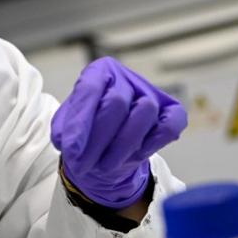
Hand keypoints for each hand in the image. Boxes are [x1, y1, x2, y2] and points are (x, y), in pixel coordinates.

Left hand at [51, 58, 186, 208]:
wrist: (108, 149)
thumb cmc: (87, 132)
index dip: (79, 122)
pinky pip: (170, 124)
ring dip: (122, 146)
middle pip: (116, 102)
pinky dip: (155, 141)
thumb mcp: (67, 129)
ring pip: (145, 111)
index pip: (89, 89)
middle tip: (83, 165)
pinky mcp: (172, 112)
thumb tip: (67, 141)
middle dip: (97, 140)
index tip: (70, 150)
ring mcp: (152, 93)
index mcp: (100, 71)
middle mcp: (126, 78)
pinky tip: (138, 154)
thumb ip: (65, 130)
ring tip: (104, 166)